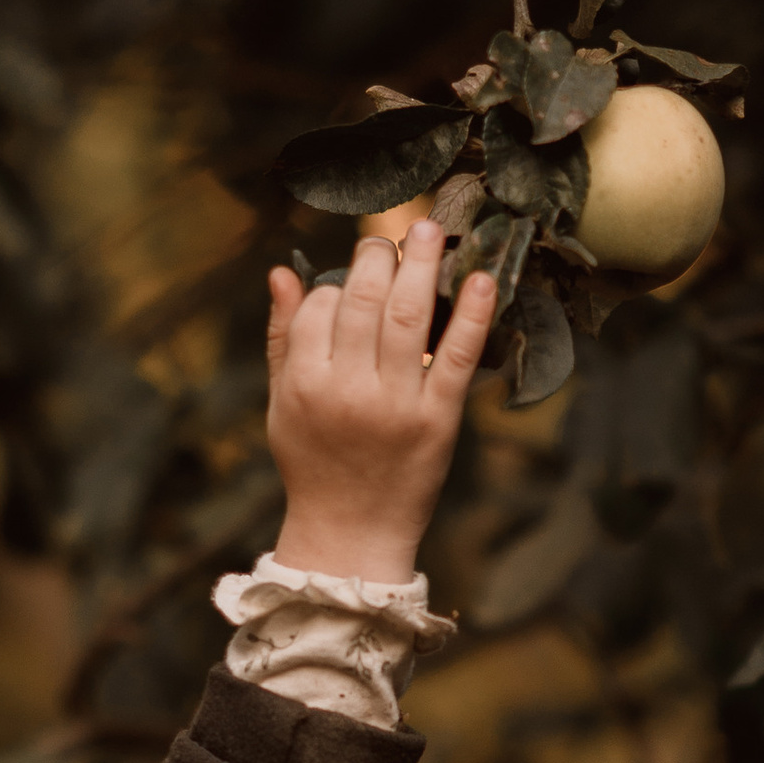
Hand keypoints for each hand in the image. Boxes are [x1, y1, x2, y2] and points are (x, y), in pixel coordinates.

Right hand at [262, 216, 494, 584]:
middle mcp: (349, 391)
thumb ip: (282, 337)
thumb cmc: (314, 463)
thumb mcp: (283, 403)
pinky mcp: (438, 421)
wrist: (352, 532)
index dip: (338, 287)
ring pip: (408, 319)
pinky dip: (471, 316)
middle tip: (392, 233)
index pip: (321, 309)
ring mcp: (395, 405)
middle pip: (365, 303)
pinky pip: (456, 358)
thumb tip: (282, 272)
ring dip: (421, 266)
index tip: (354, 281)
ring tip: (430, 230)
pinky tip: (481, 280)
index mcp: (306, 385)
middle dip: (379, 257)